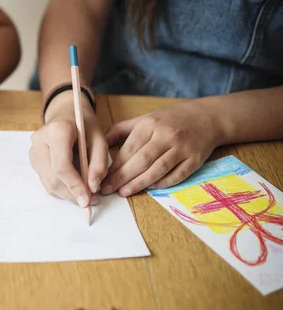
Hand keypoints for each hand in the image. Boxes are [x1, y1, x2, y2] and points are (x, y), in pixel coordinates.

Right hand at [29, 91, 108, 206]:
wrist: (66, 114)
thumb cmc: (84, 126)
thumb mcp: (100, 139)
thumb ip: (99, 164)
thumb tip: (93, 188)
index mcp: (57, 131)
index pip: (62, 166)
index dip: (75, 186)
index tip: (87, 200)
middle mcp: (39, 141)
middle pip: (53, 178)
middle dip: (72, 194)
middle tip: (91, 201)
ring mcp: (33, 151)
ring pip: (48, 184)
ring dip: (67, 194)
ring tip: (85, 195)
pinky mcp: (33, 160)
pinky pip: (46, 181)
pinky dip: (61, 189)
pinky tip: (73, 186)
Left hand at [101, 100, 223, 196]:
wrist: (209, 116)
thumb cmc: (171, 119)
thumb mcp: (145, 118)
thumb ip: (121, 129)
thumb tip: (99, 143)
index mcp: (151, 124)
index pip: (129, 148)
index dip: (115, 165)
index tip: (103, 177)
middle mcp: (166, 135)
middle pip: (141, 161)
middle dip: (122, 177)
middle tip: (108, 189)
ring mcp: (182, 148)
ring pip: (157, 169)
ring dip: (139, 183)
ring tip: (123, 192)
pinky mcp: (195, 159)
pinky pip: (176, 175)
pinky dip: (162, 183)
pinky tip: (148, 189)